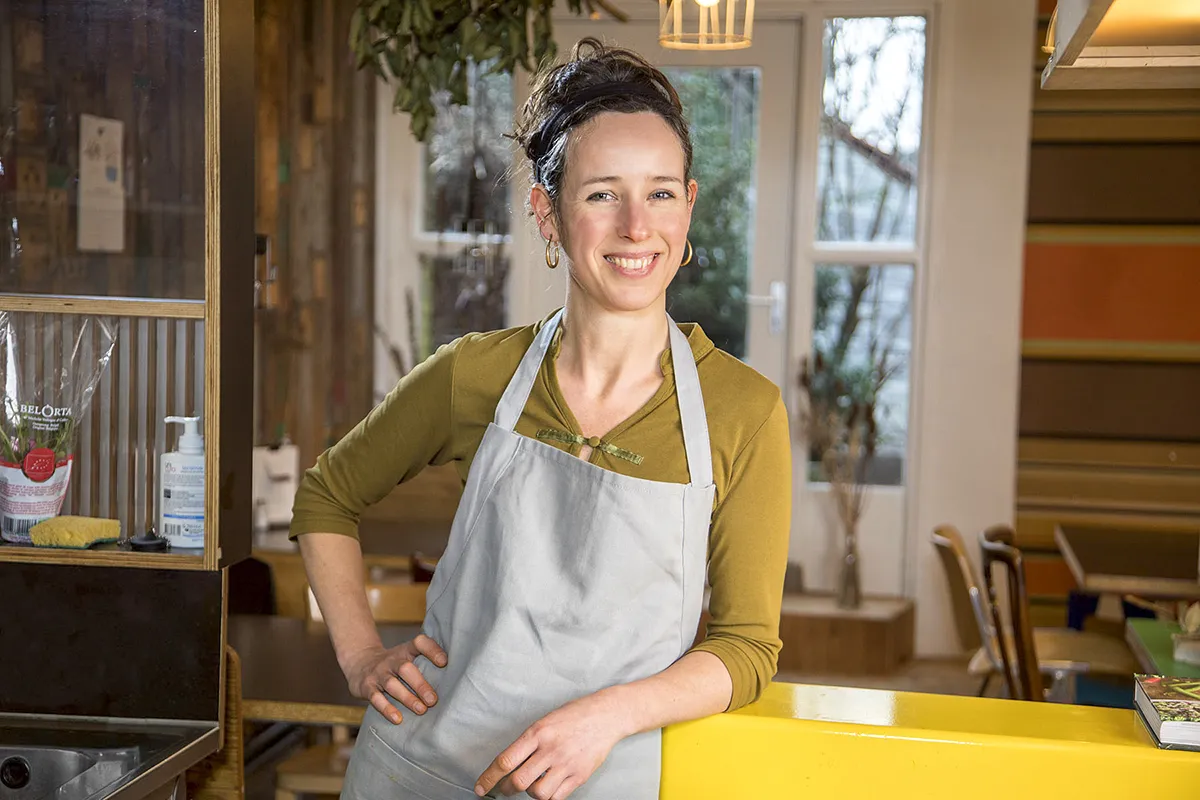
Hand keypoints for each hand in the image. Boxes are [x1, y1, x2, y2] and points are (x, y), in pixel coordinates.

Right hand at [341, 635, 446, 723]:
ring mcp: (378, 673)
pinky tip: (398, 719)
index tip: (444, 662)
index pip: (419, 643)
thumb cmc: (393, 664)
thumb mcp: (406, 657)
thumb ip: (425, 663)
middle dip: (420, 684)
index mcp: (405, 651)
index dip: (432, 650)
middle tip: (433, 699)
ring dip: (407, 698)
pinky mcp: (367, 687)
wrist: (359, 663)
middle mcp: (391, 660)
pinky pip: (376, 698)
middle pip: (406, 669)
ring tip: (421, 710)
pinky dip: (387, 709)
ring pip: (392, 685)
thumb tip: (455, 679)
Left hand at [474, 690, 630, 798]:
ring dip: (531, 793)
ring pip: (537, 793)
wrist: (607, 715)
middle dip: (506, 789)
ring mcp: (566, 763)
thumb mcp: (545, 721)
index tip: (482, 787)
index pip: (506, 760)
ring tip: (533, 784)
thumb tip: (509, 765)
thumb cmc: (574, 715)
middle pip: (518, 781)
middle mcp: (550, 749)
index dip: (489, 778)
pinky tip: (549, 787)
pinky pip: (557, 797)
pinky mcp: (580, 775)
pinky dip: (548, 797)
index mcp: (538, 732)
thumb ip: (528, 742)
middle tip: (504, 789)